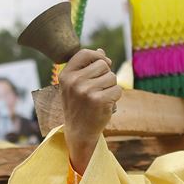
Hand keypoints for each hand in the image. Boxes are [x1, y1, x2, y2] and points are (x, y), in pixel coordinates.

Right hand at [59, 48, 120, 172]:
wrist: (79, 132)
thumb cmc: (80, 105)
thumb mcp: (77, 85)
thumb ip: (87, 67)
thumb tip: (101, 52)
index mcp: (65, 75)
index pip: (85, 53)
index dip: (97, 57)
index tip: (102, 65)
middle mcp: (74, 81)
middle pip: (103, 65)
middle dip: (106, 75)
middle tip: (98, 89)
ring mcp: (86, 91)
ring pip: (112, 77)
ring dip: (111, 87)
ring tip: (101, 97)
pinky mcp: (99, 100)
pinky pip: (118, 89)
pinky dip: (115, 97)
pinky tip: (106, 105)